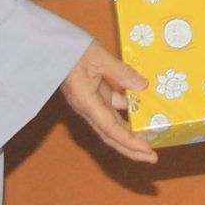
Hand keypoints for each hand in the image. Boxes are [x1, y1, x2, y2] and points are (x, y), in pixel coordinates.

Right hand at [62, 40, 156, 163]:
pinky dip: (127, 110)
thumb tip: (143, 86)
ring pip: (112, 123)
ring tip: (151, 137)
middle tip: (152, 158)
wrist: (52, 47)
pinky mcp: (92, 94)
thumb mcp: (99, 57)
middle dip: (132, 149)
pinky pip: (112, 107)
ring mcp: (90, 102)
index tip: (147, 151)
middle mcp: (88, 108)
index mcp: (87, 103)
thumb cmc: (72, 50)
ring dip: (130, 132)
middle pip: (112, 135)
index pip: (111, 130)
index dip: (130, 143)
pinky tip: (142, 107)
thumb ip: (121, 72)